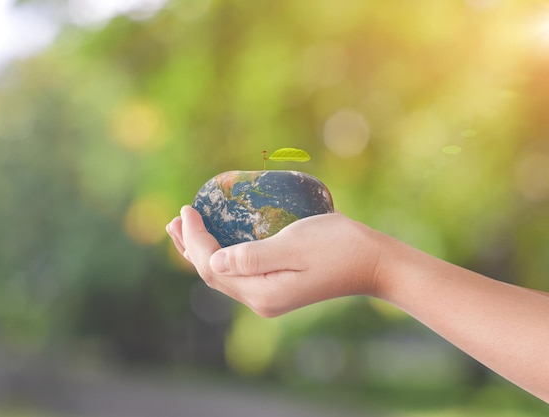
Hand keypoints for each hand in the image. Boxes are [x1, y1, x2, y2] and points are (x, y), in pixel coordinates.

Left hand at [166, 206, 381, 316]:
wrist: (374, 263)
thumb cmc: (338, 246)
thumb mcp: (294, 246)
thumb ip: (253, 256)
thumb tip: (215, 262)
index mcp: (261, 293)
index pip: (213, 266)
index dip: (194, 239)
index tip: (187, 209)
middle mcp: (260, 301)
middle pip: (213, 275)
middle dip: (190, 247)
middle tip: (174, 220)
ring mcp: (269, 297)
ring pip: (224, 275)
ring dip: (203, 251)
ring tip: (185, 230)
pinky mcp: (277, 288)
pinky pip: (239, 273)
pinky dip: (223, 255)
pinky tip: (220, 242)